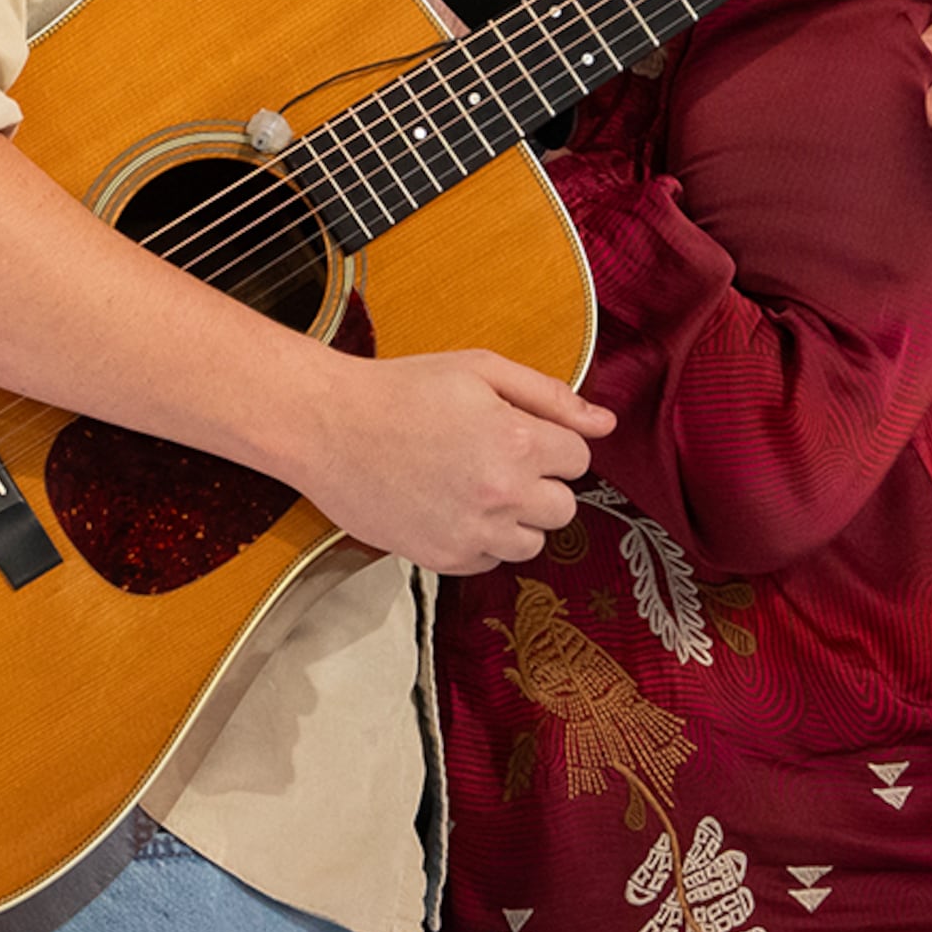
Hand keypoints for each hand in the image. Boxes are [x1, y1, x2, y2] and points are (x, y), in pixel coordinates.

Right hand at [281, 349, 611, 574]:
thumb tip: (605, 423)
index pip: (579, 460)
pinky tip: (447, 507)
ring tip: (470, 486)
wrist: (325, 426)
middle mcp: (503, 494)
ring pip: (532, 542)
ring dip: (513, 518)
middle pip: (563, 508)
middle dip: (538, 483)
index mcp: (519, 442)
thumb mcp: (478, 370)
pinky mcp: (442, 558)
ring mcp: (473, 532)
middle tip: (492, 459)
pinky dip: (478, 540)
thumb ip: (549, 395)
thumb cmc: (399, 390)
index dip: (550, 442)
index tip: (515, 432)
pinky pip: (489, 561)